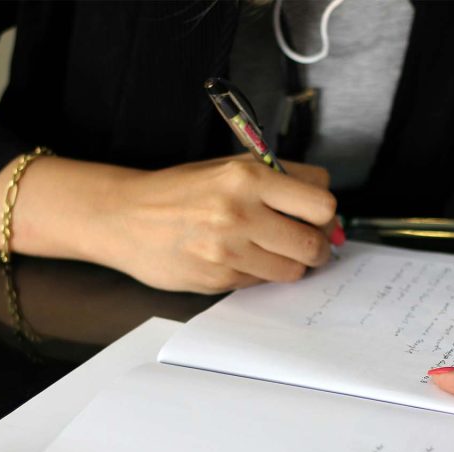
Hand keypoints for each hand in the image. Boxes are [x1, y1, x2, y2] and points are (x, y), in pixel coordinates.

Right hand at [86, 155, 339, 293]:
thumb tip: (328, 215)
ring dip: (291, 263)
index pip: (321, 202)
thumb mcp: (231, 167)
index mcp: (248, 176)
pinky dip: (261, 272)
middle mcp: (240, 212)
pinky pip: (263, 281)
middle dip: (316, 245)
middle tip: (304, 241)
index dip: (324, 213)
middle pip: (313, 242)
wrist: (126, 217)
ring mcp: (228, 249)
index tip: (316, 217)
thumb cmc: (182, 190)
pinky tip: (241, 257)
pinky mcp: (219, 278)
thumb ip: (282, 182)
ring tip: (270, 249)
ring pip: (293, 269)